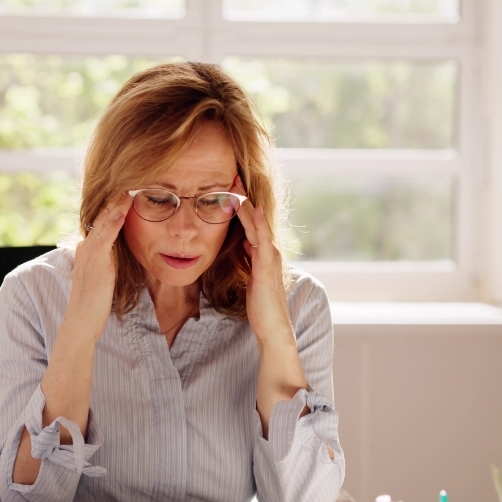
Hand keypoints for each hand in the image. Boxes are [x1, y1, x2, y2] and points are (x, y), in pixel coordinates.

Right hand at [64, 192, 133, 341]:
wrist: (81, 322)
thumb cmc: (95, 305)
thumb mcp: (104, 278)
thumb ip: (110, 264)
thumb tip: (119, 258)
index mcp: (88, 249)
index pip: (102, 221)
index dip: (114, 205)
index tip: (128, 188)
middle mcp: (86, 246)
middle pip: (102, 215)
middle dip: (115, 197)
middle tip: (129, 177)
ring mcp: (89, 252)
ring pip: (103, 220)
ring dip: (116, 201)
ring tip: (129, 183)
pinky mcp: (96, 260)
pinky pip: (106, 234)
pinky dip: (114, 219)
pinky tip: (124, 206)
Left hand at [233, 176, 291, 345]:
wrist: (272, 327)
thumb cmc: (260, 304)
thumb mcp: (250, 274)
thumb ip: (248, 257)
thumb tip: (243, 241)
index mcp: (263, 251)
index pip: (251, 222)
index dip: (240, 204)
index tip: (228, 186)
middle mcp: (269, 249)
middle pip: (255, 217)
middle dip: (243, 196)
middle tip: (232, 174)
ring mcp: (270, 256)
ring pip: (257, 223)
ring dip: (247, 203)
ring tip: (236, 184)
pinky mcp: (266, 265)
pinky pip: (261, 239)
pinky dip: (257, 223)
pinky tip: (252, 209)